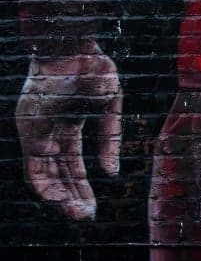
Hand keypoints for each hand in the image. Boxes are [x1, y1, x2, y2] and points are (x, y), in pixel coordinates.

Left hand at [15, 42, 121, 220]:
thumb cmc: (92, 65)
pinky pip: (34, 170)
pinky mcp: (29, 133)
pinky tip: (64, 200)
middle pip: (58, 171)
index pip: (71, 161)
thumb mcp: (110, 102)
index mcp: (69, 119)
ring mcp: (36, 131)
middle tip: (87, 216)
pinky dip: (48, 187)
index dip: (81, 183)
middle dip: (73, 195)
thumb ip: (109, 136)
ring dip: (62, 198)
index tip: (93, 203)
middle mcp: (49, 129)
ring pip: (44, 176)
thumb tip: (110, 173)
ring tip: (80, 215)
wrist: (72, 44)